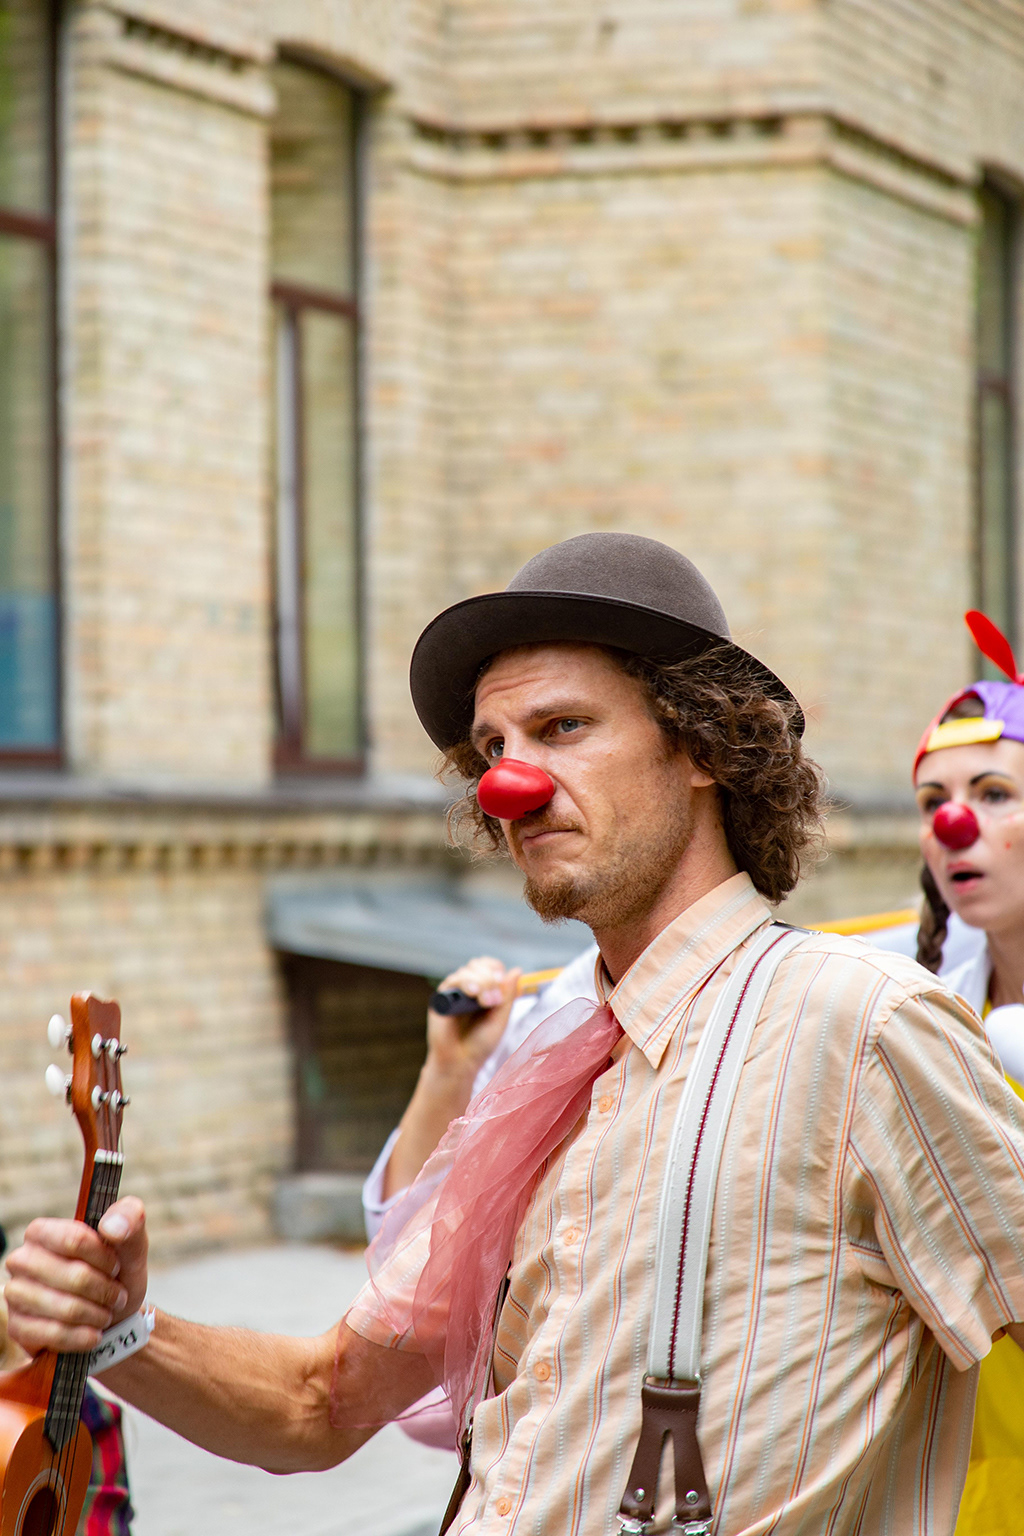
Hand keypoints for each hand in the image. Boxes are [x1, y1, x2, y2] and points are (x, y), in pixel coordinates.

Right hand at [4, 1196, 148, 1355]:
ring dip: (96, 1314)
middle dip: (105, 1290)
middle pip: (74, 1276)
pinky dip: (83, 1336)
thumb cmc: (115, 1273)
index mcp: (43, 1231)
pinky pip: (55, 1334)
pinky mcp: (18, 1327)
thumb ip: (129, 1218)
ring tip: (106, 1313)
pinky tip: (94, 1334)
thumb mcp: (131, 1242)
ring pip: (66, 1308)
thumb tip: (112, 1227)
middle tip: (117, 1296)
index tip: (117, 1266)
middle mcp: (22, 1259)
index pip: (76, 1240)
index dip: (104, 1257)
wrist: (111, 1315)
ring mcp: (16, 1294)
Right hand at [426, 957, 521, 1079]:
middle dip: (489, 978)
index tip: (501, 982)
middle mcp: (470, 988)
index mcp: (485, 991)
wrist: (460, 1063)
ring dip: (480, 981)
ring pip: (467, 970)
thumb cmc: (480, 1044)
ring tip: (484, 1002)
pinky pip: (453, 981)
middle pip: (480, 965)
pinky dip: (464, 983)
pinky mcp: (442, 998)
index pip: (492, 967)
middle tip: (493, 1001)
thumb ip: (508, 996)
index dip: (496, 970)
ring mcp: (455, 992)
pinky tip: (472, 993)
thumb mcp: (500, 1019)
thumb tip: (517, 970)